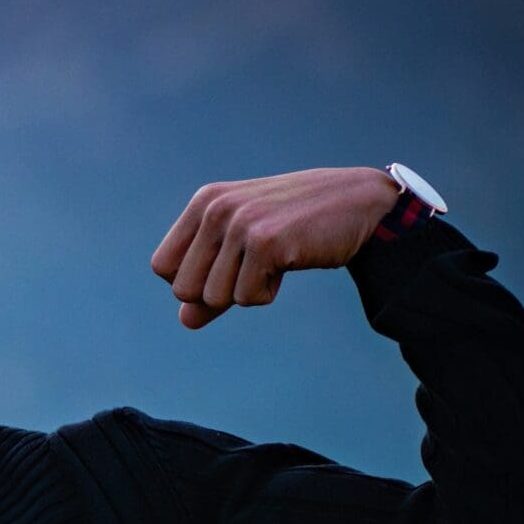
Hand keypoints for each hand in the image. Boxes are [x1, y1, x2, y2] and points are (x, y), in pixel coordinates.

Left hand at [150, 167, 398, 329]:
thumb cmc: (298, 226)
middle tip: (254, 268)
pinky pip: (247, 298)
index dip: (192, 282)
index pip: (163, 267)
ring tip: (274, 262)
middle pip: (184, 288)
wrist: (361, 204)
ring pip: (215, 298)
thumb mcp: (245, 249)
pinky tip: (289, 262)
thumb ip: (211, 282)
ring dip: (248, 293)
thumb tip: (185, 320)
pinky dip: (268, 293)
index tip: (226, 270)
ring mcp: (240, 224)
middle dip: (219, 293)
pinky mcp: (266, 243)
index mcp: (204, 203)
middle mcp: (216, 209)